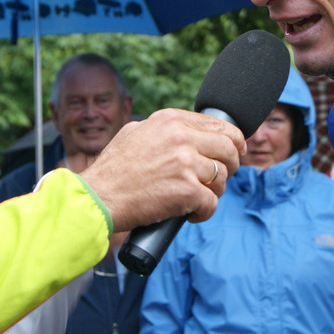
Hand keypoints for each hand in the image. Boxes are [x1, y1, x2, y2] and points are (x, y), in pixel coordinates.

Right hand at [78, 108, 244, 232]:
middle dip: (231, 166)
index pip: (220, 126)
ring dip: (214, 192)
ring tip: (195, 198)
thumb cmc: (113, 171)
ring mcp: (185, 163)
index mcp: (170, 120)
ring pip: (223, 177)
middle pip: (229, 149)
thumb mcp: (136, 133)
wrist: (97, 198)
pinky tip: (189, 214)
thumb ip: (165, 130)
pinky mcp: (187, 190)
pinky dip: (203, 213)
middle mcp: (181, 137)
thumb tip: (190, 132)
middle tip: (220, 179)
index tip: (236, 152)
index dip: (234, 142)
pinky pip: (212, 203)